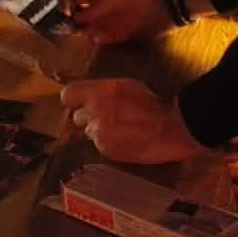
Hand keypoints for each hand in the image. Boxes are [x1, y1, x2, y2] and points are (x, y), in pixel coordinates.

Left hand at [61, 79, 202, 164]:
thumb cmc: (152, 105)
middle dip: (88, 118)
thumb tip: (86, 96)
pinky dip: (108, 144)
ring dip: (99, 131)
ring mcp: (99, 133)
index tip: (80, 103)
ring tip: (120, 130)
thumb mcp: (125, 87)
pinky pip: (99, 145)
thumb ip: (102, 91)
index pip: (67, 95)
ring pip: (88, 132)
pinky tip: (125, 140)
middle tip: (106, 118)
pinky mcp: (106, 149)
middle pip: (76, 117)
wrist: (170, 129)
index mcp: (100, 91)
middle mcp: (95, 111)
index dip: (75, 100)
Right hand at [68, 0, 170, 44]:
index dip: (66, 4)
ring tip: (81, 35)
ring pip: (94, 27)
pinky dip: (103, 38)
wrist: (169, 3)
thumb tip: (76, 18)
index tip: (59, 14)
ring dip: (88, 31)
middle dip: (74, 22)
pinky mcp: (125, 31)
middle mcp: (105, 4)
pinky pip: (109, 37)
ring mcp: (115, 18)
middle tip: (66, 29)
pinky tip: (97, 38)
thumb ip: (94, 10)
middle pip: (84, 13)